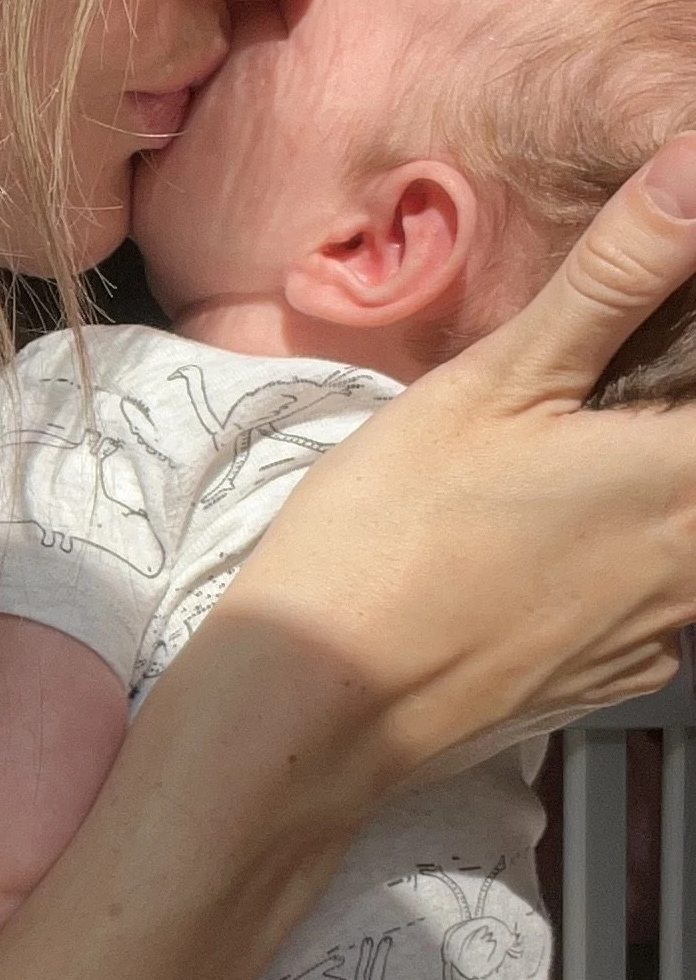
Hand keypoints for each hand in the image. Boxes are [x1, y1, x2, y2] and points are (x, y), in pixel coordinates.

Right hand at [221, 137, 695, 779]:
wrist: (321, 701)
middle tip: (578, 384)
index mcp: (687, 480)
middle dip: (665, 408)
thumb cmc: (393, 528)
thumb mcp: (495, 381)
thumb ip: (614, 278)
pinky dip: (628, 549)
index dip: (687, 343)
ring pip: (691, 537)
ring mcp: (661, 636)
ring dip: (652, 478)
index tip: (643, 340)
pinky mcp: (611, 677)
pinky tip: (539, 531)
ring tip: (561, 442)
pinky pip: (660, 596)